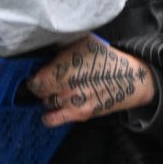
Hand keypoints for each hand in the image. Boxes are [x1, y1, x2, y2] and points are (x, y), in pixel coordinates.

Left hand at [24, 35, 153, 127]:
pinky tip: (55, 108)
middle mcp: (64, 85)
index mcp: (63, 67)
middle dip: (41, 87)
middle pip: (38, 92)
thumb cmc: (104, 58)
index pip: (34, 80)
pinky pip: (53, 120)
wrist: (128, 78)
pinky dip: (50, 116)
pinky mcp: (79, 114)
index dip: (34, 77)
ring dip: (49, 98)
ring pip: (46, 103)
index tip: (38, 75)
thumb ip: (61, 50)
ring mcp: (71, 101)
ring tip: (57, 92)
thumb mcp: (82, 43)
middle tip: (48, 83)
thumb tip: (45, 54)